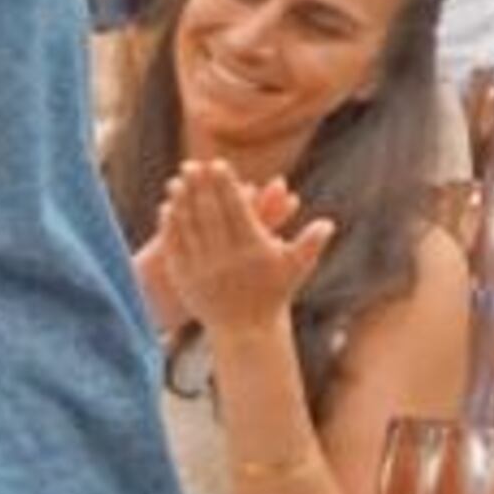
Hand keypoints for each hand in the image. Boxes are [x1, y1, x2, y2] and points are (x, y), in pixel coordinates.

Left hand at [157, 161, 330, 339]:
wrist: (245, 329)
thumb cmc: (274, 294)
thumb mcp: (295, 270)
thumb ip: (309, 244)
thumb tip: (328, 222)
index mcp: (252, 249)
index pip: (236, 210)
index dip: (226, 185)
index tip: (218, 163)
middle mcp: (225, 257)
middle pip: (210, 214)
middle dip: (200, 187)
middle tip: (192, 163)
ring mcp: (202, 267)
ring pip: (189, 227)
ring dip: (181, 201)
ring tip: (176, 179)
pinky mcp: (184, 277)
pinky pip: (174, 246)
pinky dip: (170, 226)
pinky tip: (166, 207)